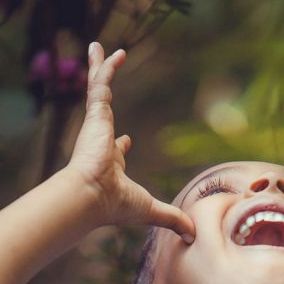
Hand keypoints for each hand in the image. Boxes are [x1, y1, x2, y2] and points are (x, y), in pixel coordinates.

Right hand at [68, 42, 194, 241]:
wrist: (90, 198)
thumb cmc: (115, 206)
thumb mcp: (151, 210)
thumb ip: (172, 219)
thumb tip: (193, 235)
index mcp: (110, 165)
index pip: (117, 152)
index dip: (122, 147)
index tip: (127, 141)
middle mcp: (100, 143)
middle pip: (103, 113)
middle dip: (103, 96)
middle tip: (103, 81)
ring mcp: (96, 128)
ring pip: (98, 91)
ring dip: (99, 69)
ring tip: (98, 48)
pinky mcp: (95, 116)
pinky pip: (100, 83)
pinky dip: (105, 66)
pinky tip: (111, 49)